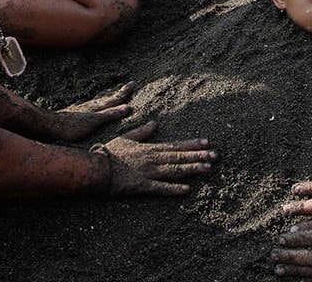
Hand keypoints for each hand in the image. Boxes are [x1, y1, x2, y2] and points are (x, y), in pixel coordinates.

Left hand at [45, 82, 134, 141]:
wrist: (47, 125)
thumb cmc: (70, 126)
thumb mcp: (94, 121)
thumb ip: (110, 114)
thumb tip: (128, 107)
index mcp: (97, 107)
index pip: (115, 98)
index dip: (124, 92)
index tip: (133, 84)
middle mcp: (91, 106)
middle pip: (108, 97)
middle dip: (118, 93)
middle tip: (128, 86)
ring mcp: (82, 110)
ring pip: (98, 101)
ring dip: (107, 97)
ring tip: (112, 94)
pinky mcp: (74, 115)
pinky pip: (90, 106)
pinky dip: (96, 105)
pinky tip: (92, 107)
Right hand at [99, 121, 217, 194]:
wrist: (95, 167)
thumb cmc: (109, 153)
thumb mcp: (127, 137)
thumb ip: (143, 131)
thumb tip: (155, 122)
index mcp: (150, 148)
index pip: (176, 145)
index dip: (192, 144)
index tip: (207, 142)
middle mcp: (153, 159)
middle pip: (180, 157)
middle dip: (199, 156)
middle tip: (216, 155)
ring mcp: (149, 173)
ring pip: (175, 170)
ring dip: (192, 169)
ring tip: (208, 168)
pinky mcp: (142, 186)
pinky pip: (160, 188)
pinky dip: (174, 188)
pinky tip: (186, 189)